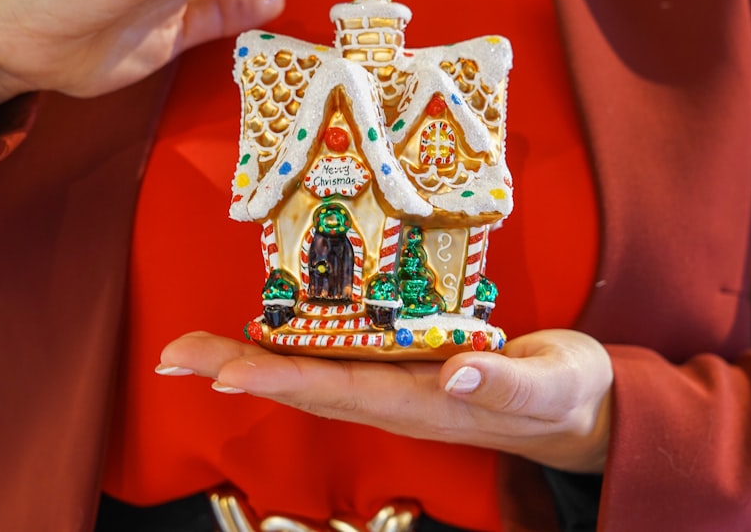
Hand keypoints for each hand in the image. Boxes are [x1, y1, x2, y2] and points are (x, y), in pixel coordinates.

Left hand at [159, 328, 612, 472]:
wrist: (576, 412)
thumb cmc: (565, 395)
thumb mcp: (549, 386)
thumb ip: (505, 382)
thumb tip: (453, 374)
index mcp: (424, 404)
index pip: (341, 392)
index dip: (281, 382)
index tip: (226, 375)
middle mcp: (396, 399)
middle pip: (304, 388)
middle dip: (237, 371)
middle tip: (174, 357)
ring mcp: (395, 388)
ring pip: (310, 376)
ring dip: (248, 362)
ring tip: (192, 352)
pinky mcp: (401, 370)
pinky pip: (333, 362)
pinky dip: (288, 351)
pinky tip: (261, 338)